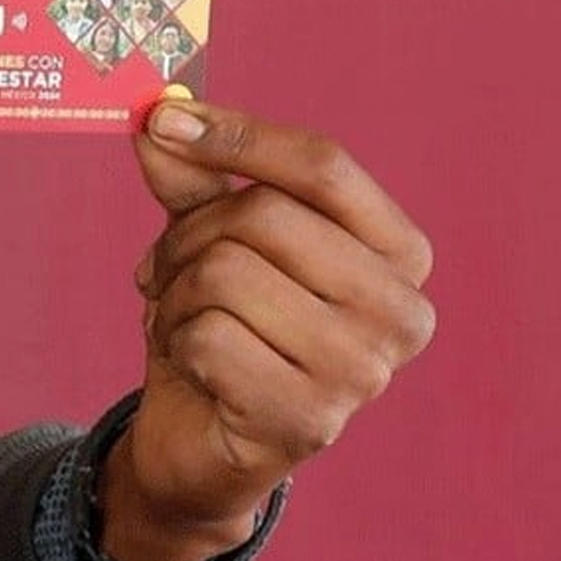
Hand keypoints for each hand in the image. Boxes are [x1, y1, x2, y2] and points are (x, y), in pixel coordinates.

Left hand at [96, 100, 436, 560]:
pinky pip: (208, 336)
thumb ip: (196, 178)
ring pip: (227, 272)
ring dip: (176, 294)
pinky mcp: (308, 420)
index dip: (239, 134)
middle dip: (189, 235)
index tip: (163, 119)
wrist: (202, 448)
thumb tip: (159, 113)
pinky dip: (176, 341)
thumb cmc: (224, 331)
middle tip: (163, 269)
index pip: (325, 166)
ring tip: (181, 320)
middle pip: (265, 214)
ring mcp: (362, 372)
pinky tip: (191, 366)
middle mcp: (401, 312)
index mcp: (401, 255)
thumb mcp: (212, 241)